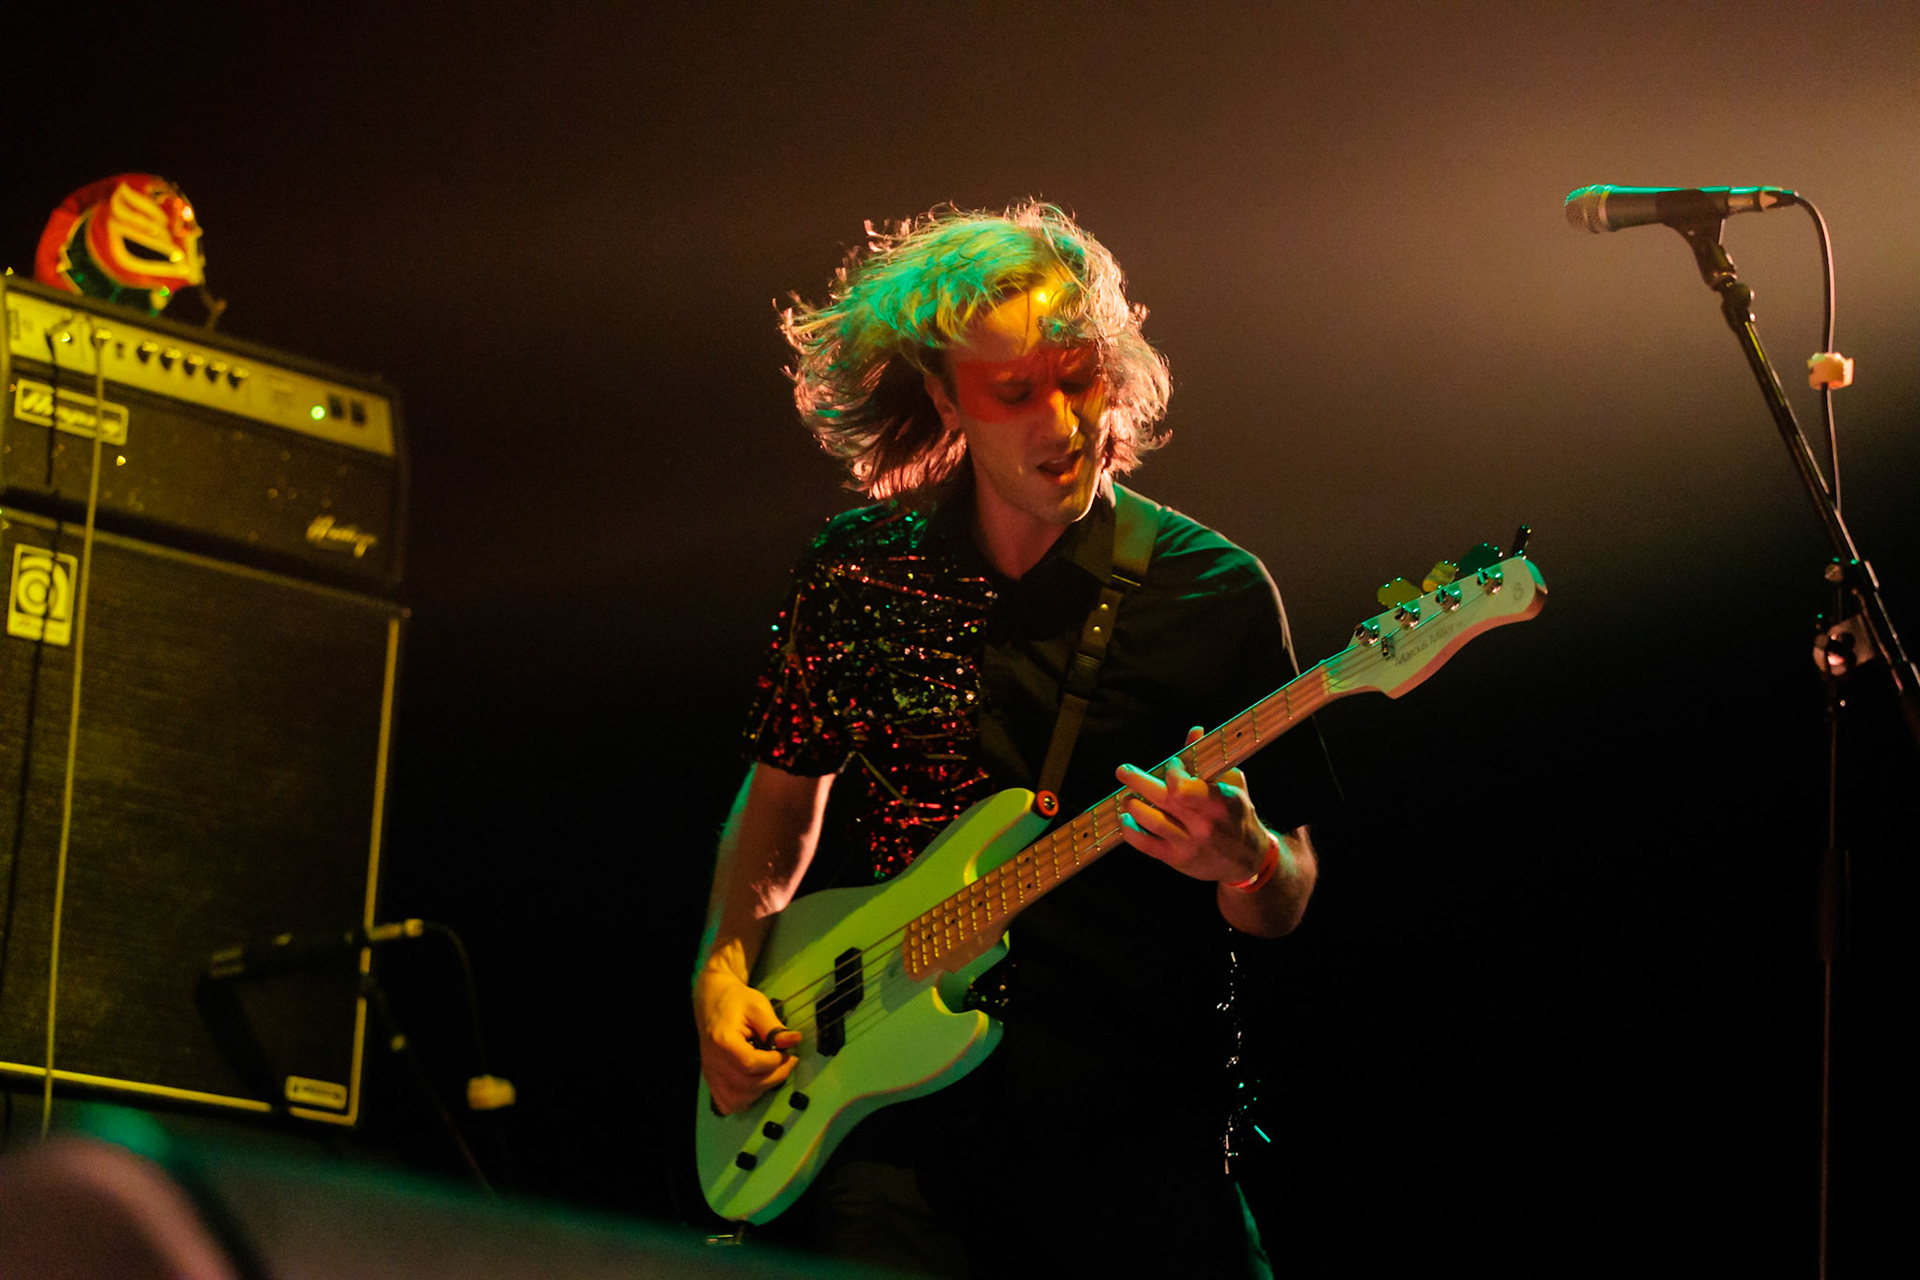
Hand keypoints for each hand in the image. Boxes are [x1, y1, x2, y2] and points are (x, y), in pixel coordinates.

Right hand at [693, 945, 801, 1115]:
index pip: (750, 1064)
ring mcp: (710, 1074)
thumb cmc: (736, 1000)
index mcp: (723, 1041)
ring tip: (772, 1071)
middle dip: (774, 1076)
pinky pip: (727, 1103)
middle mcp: (713, 1062)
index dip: (774, 1062)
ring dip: (762, 1090)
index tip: (785, 1051)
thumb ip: (775, 1027)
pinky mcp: (711, 1079)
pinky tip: (755, 1084)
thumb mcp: (758, 1006)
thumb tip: (795, 1041)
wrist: (713, 1000)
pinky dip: (744, 1100)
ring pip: (738, 1099)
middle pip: (747, 1085)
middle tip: (787, 1061)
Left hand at [1115, 726, 1270, 884]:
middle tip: (1123, 771)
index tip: (1171, 764)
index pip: (1186, 786)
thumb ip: (1208, 760)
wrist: (1249, 859)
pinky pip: (1146, 845)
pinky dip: (1131, 831)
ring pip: (1152, 820)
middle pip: (1164, 799)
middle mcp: (1205, 825)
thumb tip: (1194, 732)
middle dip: (1139, 781)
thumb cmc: (1237, 813)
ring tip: (1127, 797)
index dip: (1173, 772)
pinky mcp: (1178, 859)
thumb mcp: (1231, 785)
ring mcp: (1190, 844)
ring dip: (1133, 805)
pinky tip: (1125, 820)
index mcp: (1220, 802)